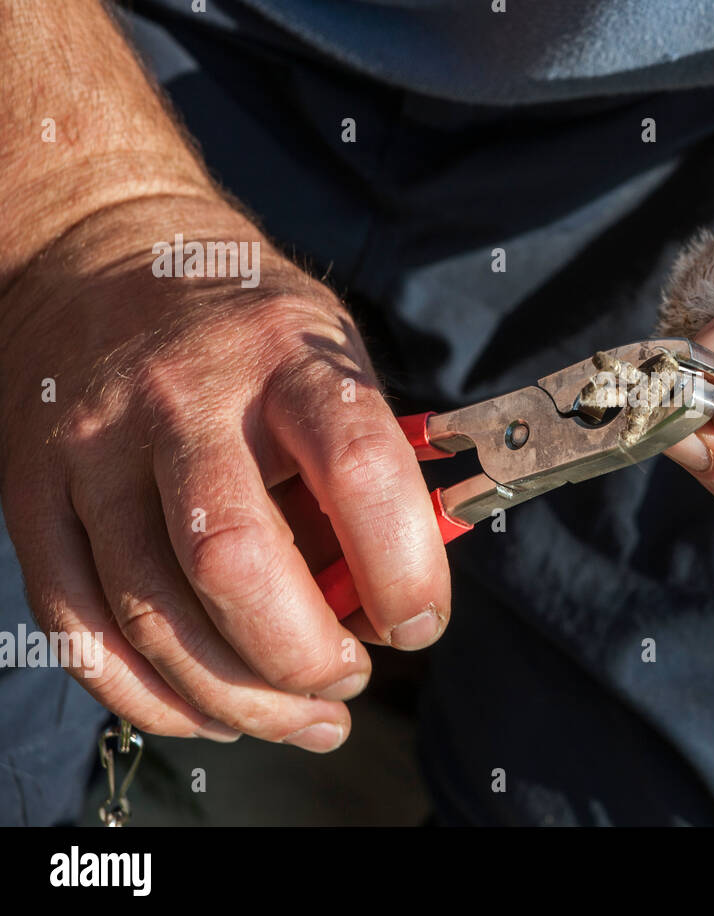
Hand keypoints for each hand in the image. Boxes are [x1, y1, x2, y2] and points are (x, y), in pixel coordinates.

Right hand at [0, 195, 449, 748]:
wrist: (93, 252)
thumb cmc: (244, 324)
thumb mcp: (328, 356)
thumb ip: (365, 467)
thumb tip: (391, 600)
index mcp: (285, 356)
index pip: (358, 471)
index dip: (403, 570)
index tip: (420, 621)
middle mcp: (182, 399)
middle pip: (235, 560)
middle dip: (305, 656)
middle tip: (348, 679)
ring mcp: (93, 447)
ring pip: (151, 611)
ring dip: (238, 697)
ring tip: (300, 717)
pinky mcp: (31, 492)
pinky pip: (76, 626)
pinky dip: (148, 694)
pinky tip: (208, 710)